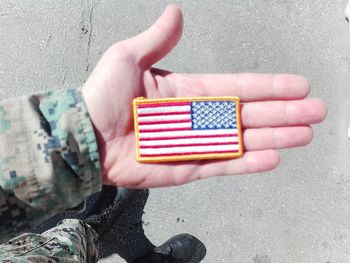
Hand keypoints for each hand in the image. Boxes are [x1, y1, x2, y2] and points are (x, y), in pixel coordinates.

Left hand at [82, 5, 326, 187]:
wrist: (85, 138)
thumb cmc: (103, 97)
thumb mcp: (128, 58)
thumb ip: (157, 39)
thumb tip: (176, 13)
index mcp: (189, 89)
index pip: (237, 87)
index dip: (268, 86)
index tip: (298, 86)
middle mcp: (198, 116)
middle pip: (250, 114)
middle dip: (283, 112)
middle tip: (316, 112)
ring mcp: (195, 144)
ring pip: (243, 140)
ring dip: (275, 137)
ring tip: (305, 134)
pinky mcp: (188, 168)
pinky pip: (224, 164)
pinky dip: (248, 162)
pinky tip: (273, 157)